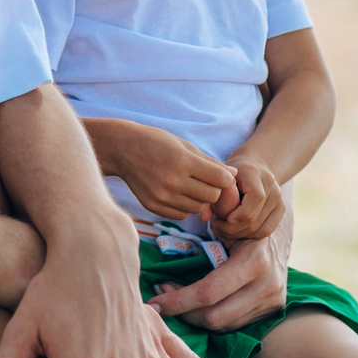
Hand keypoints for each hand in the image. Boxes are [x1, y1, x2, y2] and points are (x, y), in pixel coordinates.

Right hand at [105, 121, 234, 222]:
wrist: (122, 149)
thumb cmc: (157, 142)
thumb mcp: (185, 145)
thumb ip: (210, 162)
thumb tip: (234, 174)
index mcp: (183, 161)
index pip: (220, 179)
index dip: (226, 179)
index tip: (221, 175)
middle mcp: (173, 181)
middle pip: (211, 196)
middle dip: (214, 190)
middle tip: (205, 181)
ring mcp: (162, 196)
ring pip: (198, 208)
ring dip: (199, 200)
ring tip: (190, 186)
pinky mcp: (154, 206)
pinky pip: (182, 215)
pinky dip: (185, 207)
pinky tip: (177, 193)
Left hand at [148, 228, 291, 332]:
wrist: (279, 231)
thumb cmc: (242, 223)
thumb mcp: (225, 222)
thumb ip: (198, 240)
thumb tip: (163, 249)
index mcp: (254, 261)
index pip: (208, 293)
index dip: (177, 301)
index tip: (154, 300)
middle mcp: (267, 285)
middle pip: (214, 316)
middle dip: (182, 312)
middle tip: (161, 298)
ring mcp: (272, 301)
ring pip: (222, 324)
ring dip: (193, 317)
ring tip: (174, 299)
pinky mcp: (272, 310)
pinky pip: (233, 324)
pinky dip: (210, 317)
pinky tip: (194, 305)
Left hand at [211, 154, 286, 239]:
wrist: (255, 165)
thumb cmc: (233, 172)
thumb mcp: (221, 178)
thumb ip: (214, 196)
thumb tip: (204, 217)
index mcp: (256, 174)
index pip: (255, 198)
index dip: (239, 214)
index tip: (220, 219)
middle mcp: (272, 187)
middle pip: (255, 218)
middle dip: (232, 228)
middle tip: (216, 226)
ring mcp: (279, 199)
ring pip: (260, 229)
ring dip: (239, 234)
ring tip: (224, 229)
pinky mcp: (281, 209)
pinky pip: (266, 231)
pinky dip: (250, 235)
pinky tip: (237, 231)